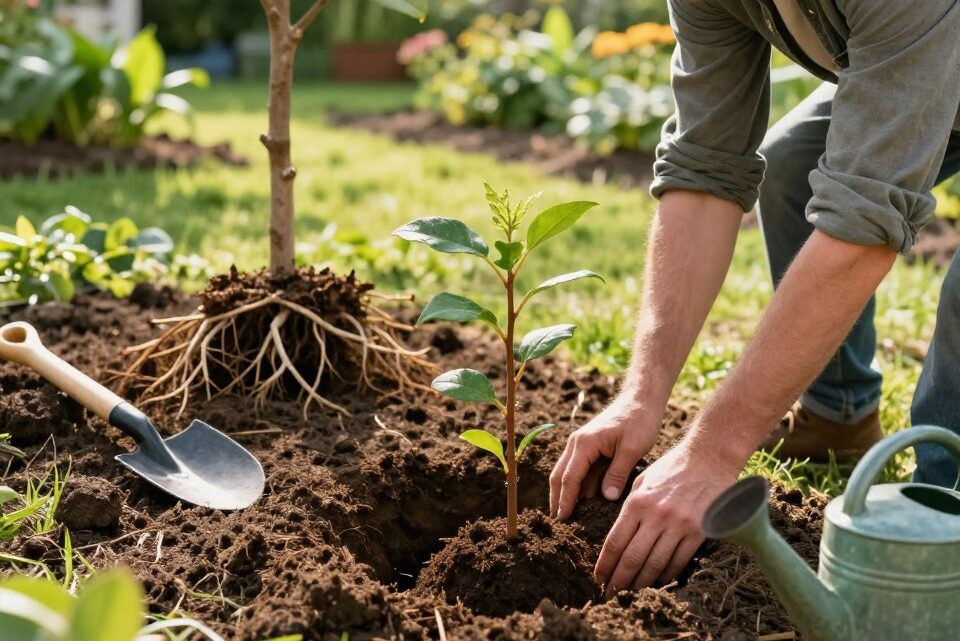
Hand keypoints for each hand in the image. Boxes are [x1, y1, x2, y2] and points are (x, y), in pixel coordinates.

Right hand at [549, 393, 661, 520]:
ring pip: (568, 473)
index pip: (569, 478)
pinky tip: (585, 501)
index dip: (565, 501)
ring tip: (569, 517)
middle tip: (558, 523)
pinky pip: (580, 469)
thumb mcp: (632, 449)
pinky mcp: (591, 446)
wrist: (642, 398)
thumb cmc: (639, 420)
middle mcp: (577, 443)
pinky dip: (579, 485)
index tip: (562, 521)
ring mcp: (582, 444)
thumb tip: (605, 498)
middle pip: (559, 475)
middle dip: (557, 499)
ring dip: (567, 493)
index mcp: (584, 443)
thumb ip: (617, 474)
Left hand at [594, 437, 739, 591]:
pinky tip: (657, 582)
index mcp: (637, 502)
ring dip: (641, 583)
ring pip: (655, 564)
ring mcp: (679, 525)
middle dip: (618, 580)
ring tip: (630, 594)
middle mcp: (656, 516)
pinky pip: (679, 561)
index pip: (615, 542)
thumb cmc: (672, 467)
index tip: (598, 577)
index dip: (605, 564)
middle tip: (610, 594)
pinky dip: (666, 575)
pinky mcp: (699, 531)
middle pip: (633, 558)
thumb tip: (618, 534)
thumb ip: (630, 506)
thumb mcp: (643, 480)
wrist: (709, 458)